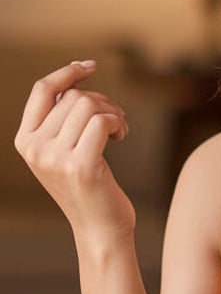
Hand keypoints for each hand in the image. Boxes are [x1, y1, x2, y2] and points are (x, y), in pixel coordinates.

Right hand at [14, 60, 134, 238]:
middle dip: (102, 102)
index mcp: (25, 141)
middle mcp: (35, 149)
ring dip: (112, 112)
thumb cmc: (88, 186)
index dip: (67, 72)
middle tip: (116, 122)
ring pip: (88, 106)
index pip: (42, 89)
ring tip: (120, 131)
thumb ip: (62, 119)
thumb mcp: (64, 150)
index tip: (90, 66)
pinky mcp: (81, 166)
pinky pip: (102, 122)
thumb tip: (76, 79)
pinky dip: (118, 123)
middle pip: (73, 96)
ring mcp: (55, 158)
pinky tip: (121, 137)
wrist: (100, 228)